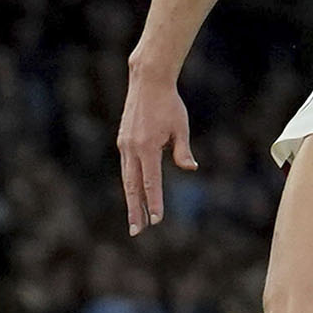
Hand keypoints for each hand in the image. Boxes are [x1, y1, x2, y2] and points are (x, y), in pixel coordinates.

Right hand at [115, 67, 197, 235]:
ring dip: (132, 200)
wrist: (147, 81)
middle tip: (137, 231)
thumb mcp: (180, 127)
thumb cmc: (169, 104)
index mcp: (147, 147)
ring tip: (136, 219)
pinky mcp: (123, 141)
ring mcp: (124, 145)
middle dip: (135, 210)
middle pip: (133, 186)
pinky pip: (127, 167)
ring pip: (127, 179)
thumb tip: (190, 168)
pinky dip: (131, 183)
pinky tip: (136, 193)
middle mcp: (132, 149)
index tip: (157, 220)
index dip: (155, 203)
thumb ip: (182, 150)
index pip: (152, 182)